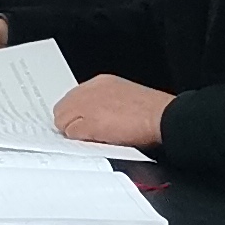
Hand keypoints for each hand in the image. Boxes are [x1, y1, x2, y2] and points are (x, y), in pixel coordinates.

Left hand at [54, 76, 173, 150]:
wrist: (163, 117)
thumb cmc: (153, 112)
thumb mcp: (126, 98)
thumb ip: (106, 103)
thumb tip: (94, 116)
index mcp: (102, 83)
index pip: (73, 97)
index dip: (75, 114)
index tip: (80, 123)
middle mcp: (91, 91)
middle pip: (62, 108)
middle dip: (69, 122)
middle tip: (81, 134)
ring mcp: (89, 106)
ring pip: (62, 121)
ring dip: (73, 132)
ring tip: (92, 138)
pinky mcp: (91, 123)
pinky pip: (72, 134)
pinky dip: (80, 141)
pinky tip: (95, 141)